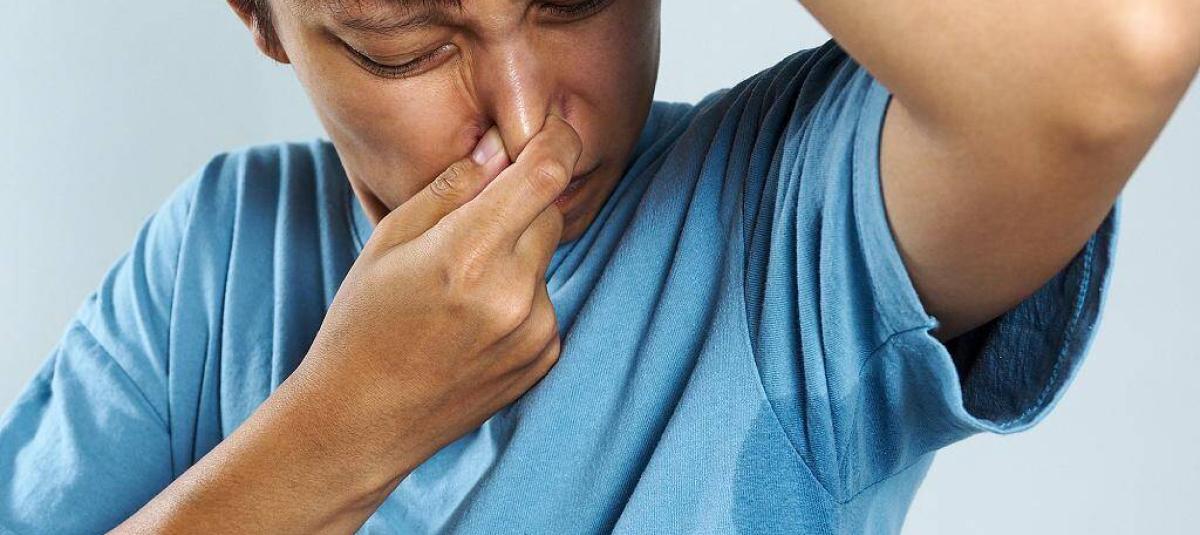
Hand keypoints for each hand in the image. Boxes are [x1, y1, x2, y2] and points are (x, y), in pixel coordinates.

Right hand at [296, 113, 582, 481]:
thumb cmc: (362, 322)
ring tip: (458, 292)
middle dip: (520, 207)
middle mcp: (513, 295)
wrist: (362, 419)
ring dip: (516, 258)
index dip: (555, 142)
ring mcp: (534, 332)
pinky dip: (519, 298)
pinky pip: (544, 302)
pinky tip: (472, 324)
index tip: (552, 129)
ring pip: (544, 260)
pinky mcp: (544, 358)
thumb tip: (499, 145)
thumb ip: (452, 187)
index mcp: (468, 255)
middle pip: (549, 215)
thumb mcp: (390, 239)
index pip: (545, 177)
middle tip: (469, 230)